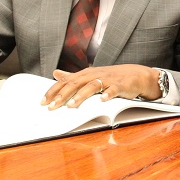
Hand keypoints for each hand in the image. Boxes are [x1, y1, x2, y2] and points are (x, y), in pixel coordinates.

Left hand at [42, 64, 161, 108]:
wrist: (136, 75)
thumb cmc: (111, 77)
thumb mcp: (90, 76)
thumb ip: (72, 76)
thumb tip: (55, 73)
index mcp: (85, 74)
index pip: (66, 82)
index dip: (54, 91)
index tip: (43, 102)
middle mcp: (94, 75)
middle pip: (76, 84)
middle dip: (63, 95)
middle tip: (52, 106)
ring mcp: (108, 80)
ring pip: (92, 86)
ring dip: (81, 96)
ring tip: (71, 106)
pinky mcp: (121, 85)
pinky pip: (114, 89)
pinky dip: (108, 94)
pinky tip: (103, 100)